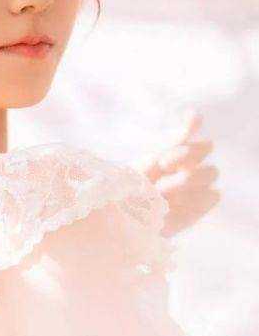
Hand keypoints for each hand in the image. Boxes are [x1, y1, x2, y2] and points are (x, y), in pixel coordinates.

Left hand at [135, 108, 220, 236]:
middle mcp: (188, 163)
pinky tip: (176, 203)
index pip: (191, 125)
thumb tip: (195, 115)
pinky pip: (212, 195)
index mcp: (172, 147)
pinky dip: (195, 198)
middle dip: (184, 154)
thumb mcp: (144, 164)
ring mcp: (196, 184)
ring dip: (189, 178)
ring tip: (164, 189)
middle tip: (162, 164)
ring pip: (211, 171)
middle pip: (206, 146)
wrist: (122, 221)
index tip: (166, 136)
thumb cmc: (130, 190)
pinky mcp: (201, 206)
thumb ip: (170, 143)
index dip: (185, 128)